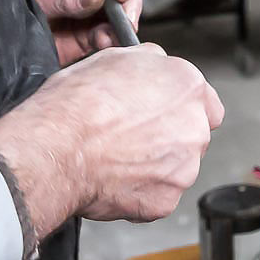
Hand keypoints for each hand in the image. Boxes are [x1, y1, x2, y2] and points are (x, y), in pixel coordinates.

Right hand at [0, 44, 224, 230]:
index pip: (204, 100)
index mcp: (187, 86)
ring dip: (155, 165)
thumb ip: (148, 62)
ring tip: (116, 158)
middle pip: (192, 134)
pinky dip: (139, 191)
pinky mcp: (165, 200)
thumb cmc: (75, 106)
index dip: (180, 106)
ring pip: (177, 167)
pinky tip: (113, 179)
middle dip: (168, 136)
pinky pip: (157, 196)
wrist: (55, 151)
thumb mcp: (113, 58)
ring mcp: (183, 167)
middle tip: (131, 136)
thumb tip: (153, 63)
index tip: (162, 111)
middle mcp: (194, 126)